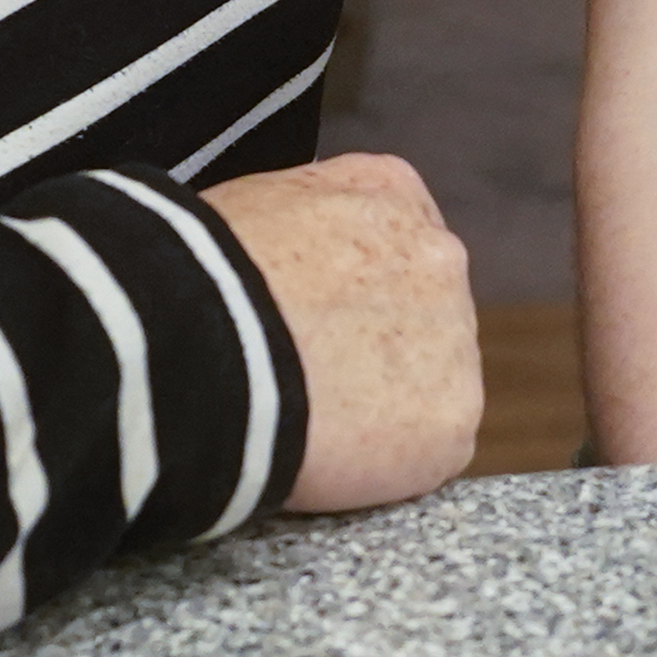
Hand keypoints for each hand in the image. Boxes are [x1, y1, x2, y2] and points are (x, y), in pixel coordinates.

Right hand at [203, 152, 481, 509]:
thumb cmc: (198, 273)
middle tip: (303, 377)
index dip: (346, 291)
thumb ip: (296, 225)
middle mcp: (439, 254)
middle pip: (416, 314)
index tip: (308, 322)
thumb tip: (277, 264)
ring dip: (379, 406)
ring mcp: (457, 338)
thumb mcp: (250, 204)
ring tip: (304, 420)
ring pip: (425, 386)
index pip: (389, 243)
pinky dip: (380, 465)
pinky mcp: (453, 419)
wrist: (202, 343)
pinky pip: (422, 453)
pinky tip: (324, 456)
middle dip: (371, 347)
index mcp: (389, 191)